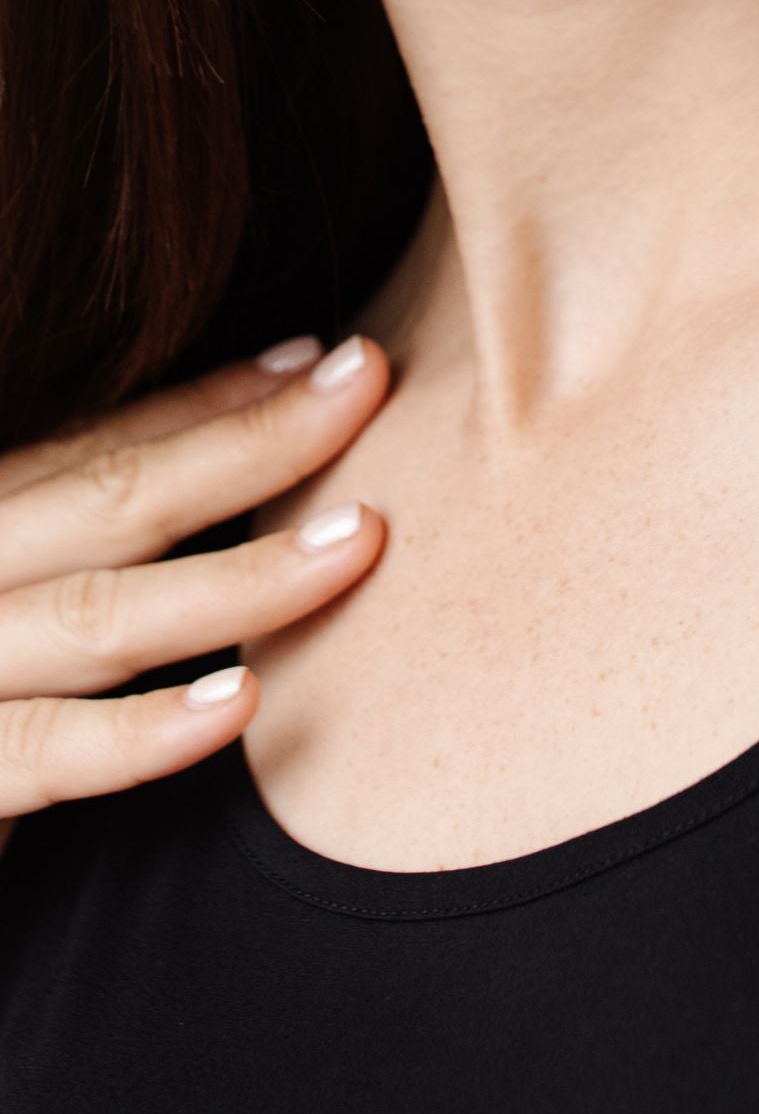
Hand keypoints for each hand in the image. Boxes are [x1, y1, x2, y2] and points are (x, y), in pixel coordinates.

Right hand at [0, 333, 389, 826]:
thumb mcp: (9, 610)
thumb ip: (86, 553)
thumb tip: (248, 465)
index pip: (103, 450)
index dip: (218, 401)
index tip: (328, 362)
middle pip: (113, 500)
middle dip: (251, 442)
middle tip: (368, 381)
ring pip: (99, 614)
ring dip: (238, 578)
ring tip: (357, 540)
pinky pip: (43, 751)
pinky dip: (140, 732)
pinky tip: (240, 702)